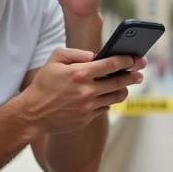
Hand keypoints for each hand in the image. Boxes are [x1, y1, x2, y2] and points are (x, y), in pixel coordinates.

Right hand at [20, 48, 145, 133]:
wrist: (33, 113)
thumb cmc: (44, 83)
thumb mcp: (54, 59)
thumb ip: (76, 53)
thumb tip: (95, 56)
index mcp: (79, 73)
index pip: (111, 64)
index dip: (126, 60)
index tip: (133, 58)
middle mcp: (86, 90)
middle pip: (119, 81)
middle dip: (133, 75)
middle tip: (139, 73)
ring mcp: (88, 106)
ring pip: (116, 97)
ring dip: (123, 90)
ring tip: (125, 85)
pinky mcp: (87, 118)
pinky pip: (105, 108)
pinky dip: (108, 101)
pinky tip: (106, 97)